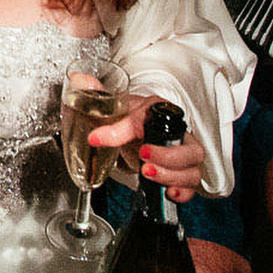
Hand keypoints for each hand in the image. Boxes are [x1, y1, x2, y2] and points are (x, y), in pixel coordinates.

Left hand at [86, 94, 209, 202]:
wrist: (139, 133)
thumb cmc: (133, 118)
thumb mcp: (114, 107)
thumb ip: (96, 94)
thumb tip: (80, 79)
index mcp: (159, 111)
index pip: (151, 117)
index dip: (128, 128)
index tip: (103, 137)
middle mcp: (178, 134)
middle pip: (189, 148)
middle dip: (167, 156)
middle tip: (142, 157)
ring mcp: (183, 156)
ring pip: (192, 170)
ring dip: (171, 176)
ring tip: (147, 173)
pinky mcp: (183, 174)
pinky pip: (192, 187)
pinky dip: (183, 192)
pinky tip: (168, 193)